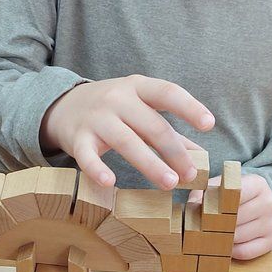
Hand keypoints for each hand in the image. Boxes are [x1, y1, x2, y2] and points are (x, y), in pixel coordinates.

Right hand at [41, 75, 214, 189]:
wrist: (63, 106)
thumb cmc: (113, 109)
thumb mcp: (139, 109)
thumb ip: (167, 129)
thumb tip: (198, 155)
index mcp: (138, 87)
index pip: (167, 93)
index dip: (189, 107)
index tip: (209, 125)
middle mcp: (117, 99)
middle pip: (152, 125)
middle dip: (174, 151)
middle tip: (191, 175)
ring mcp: (96, 118)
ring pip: (127, 142)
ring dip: (150, 164)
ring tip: (170, 183)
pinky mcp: (76, 138)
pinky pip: (87, 155)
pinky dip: (97, 169)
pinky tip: (110, 183)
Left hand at [191, 172, 271, 260]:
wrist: (260, 204)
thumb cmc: (233, 195)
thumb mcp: (220, 186)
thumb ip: (204, 193)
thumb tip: (192, 206)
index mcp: (257, 184)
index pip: (234, 195)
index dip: (216, 205)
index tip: (203, 211)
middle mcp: (269, 203)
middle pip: (236, 218)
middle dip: (216, 225)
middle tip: (201, 228)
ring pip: (239, 237)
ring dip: (222, 239)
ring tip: (211, 236)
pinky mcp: (271, 241)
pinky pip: (246, 252)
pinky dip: (232, 251)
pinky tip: (225, 245)